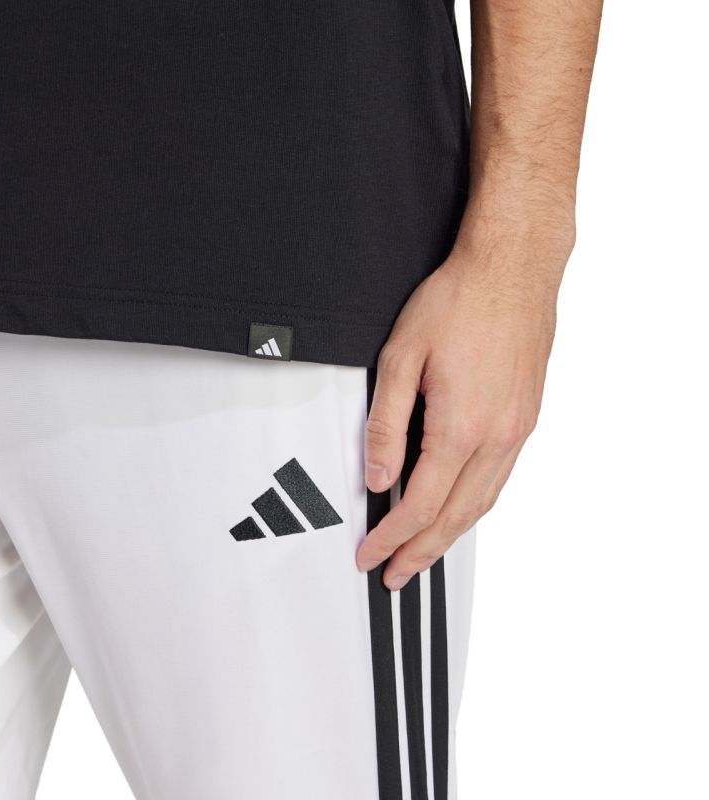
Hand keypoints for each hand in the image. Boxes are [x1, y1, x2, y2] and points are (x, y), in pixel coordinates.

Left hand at [356, 219, 572, 589]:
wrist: (512, 269)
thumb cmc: (458, 303)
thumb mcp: (401, 357)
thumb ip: (385, 425)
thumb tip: (376, 477)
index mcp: (461, 426)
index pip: (419, 504)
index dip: (390, 537)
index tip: (369, 556)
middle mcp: (497, 437)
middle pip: (454, 517)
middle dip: (420, 552)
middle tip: (395, 575)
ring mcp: (518, 430)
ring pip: (482, 504)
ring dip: (450, 537)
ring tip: (423, 555)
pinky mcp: (527, 418)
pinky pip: (499, 480)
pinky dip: (474, 507)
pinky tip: (459, 510)